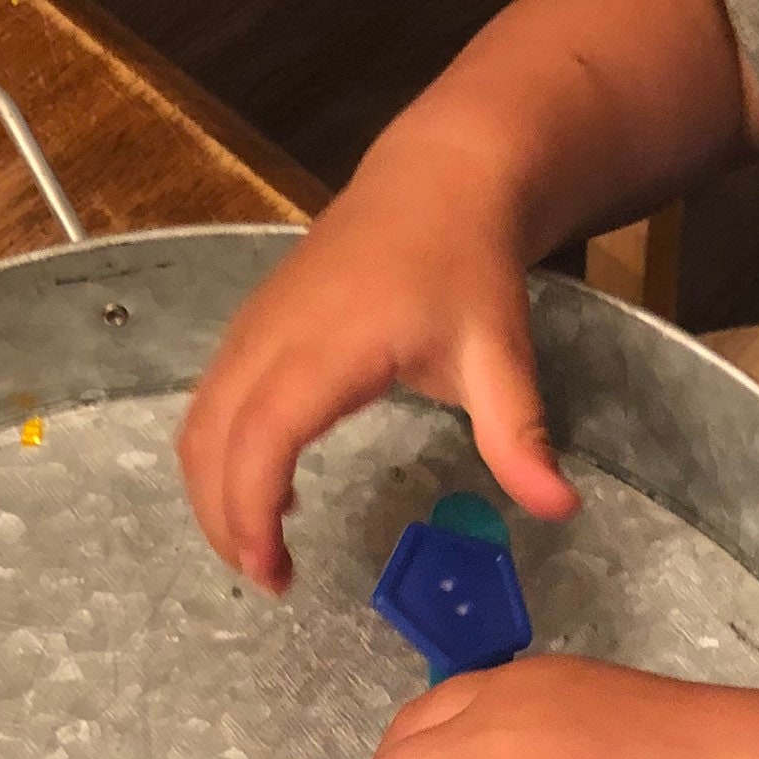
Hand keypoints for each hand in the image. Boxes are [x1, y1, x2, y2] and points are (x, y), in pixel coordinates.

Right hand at [178, 130, 578, 591]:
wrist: (436, 178)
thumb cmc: (465, 264)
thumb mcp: (500, 350)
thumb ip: (519, 434)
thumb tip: (558, 508)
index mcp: (326, 345)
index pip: (262, 438)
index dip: (251, 512)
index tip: (272, 573)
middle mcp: (271, 335)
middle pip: (212, 440)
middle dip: (225, 521)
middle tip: (271, 580)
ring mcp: (253, 326)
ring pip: (200, 422)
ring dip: (214, 491)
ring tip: (263, 549)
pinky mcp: (252, 325)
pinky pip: (212, 400)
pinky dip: (220, 455)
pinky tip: (271, 489)